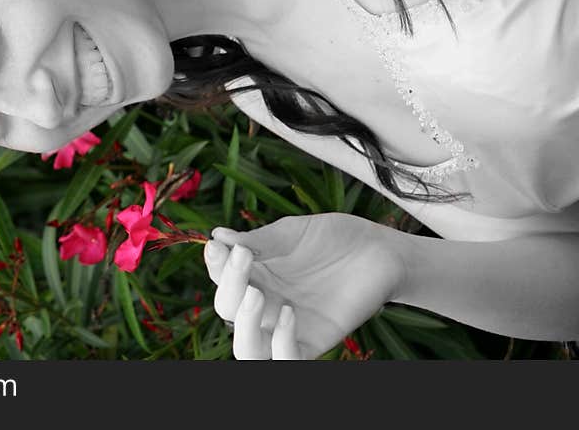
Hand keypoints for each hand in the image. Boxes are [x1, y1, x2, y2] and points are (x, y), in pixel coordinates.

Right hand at [204, 213, 406, 358]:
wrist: (380, 251)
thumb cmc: (335, 238)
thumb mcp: (293, 233)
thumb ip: (258, 241)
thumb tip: (217, 236)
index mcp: (256, 274)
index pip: (221, 277)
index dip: (214, 264)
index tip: (219, 246)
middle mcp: (265, 302)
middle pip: (227, 309)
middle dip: (228, 285)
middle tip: (242, 259)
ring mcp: (287, 325)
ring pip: (247, 349)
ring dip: (243, 325)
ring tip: (255, 295)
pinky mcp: (313, 341)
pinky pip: (287, 359)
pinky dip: (282, 343)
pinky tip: (290, 313)